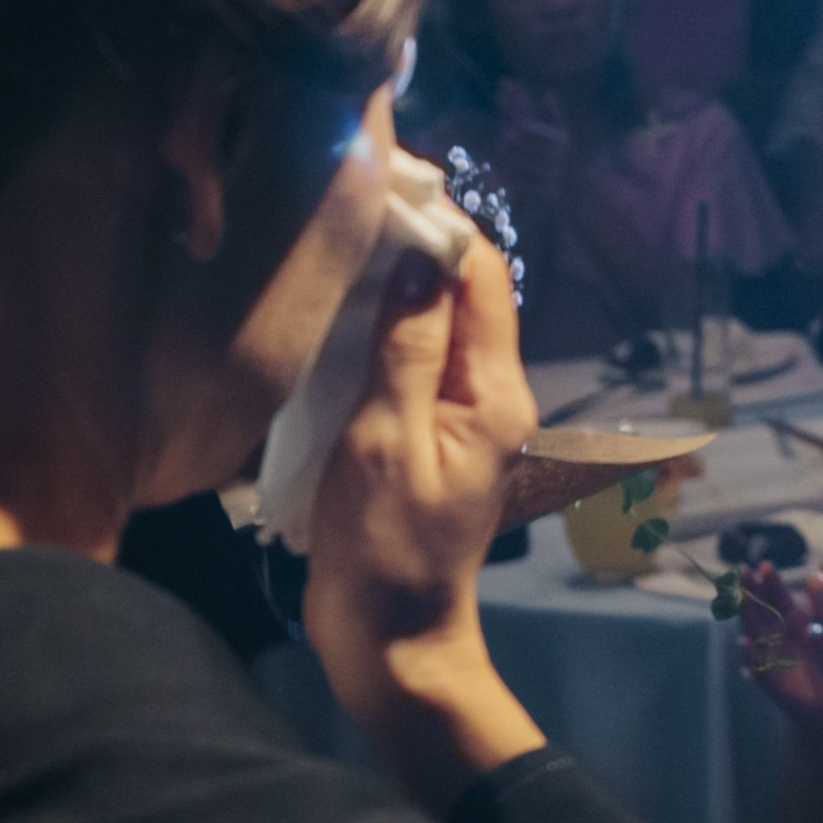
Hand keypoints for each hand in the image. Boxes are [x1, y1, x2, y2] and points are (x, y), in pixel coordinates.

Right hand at [303, 168, 549, 801]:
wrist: (388, 641)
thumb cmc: (386, 552)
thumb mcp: (385, 443)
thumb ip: (407, 349)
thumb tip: (423, 254)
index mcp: (494, 390)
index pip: (481, 276)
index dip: (439, 222)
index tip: (381, 180)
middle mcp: (487, 391)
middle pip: (457, 289)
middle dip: (409, 242)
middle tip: (341, 203)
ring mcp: (455, 411)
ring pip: (426, 319)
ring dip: (386, 282)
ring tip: (327, 244)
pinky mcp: (420, 430)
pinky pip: (404, 357)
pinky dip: (371, 327)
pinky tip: (327, 311)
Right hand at [732, 554, 822, 725]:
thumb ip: (821, 611)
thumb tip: (820, 580)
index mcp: (789, 624)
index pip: (777, 599)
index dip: (770, 583)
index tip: (765, 565)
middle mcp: (775, 637)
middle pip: (759, 609)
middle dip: (751, 591)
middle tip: (742, 570)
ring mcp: (768, 657)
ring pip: (752, 631)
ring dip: (744, 614)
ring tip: (735, 596)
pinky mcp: (767, 680)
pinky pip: (755, 665)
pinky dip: (750, 654)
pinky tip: (745, 642)